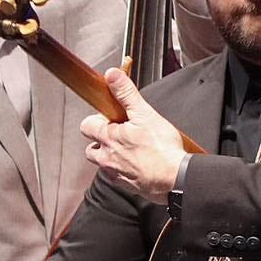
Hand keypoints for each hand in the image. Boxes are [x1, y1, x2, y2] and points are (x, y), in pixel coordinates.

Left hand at [80, 68, 186, 200]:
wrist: (175, 178)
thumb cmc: (162, 149)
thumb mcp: (144, 113)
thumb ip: (126, 93)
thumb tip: (112, 76)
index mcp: (108, 138)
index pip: (86, 125)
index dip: (97, 119)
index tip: (110, 117)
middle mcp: (106, 158)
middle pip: (91, 146)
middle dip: (102, 139)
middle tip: (120, 133)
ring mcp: (114, 173)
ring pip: (102, 162)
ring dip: (111, 155)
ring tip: (129, 148)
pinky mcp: (125, 185)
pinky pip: (115, 175)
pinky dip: (122, 168)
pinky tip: (137, 162)